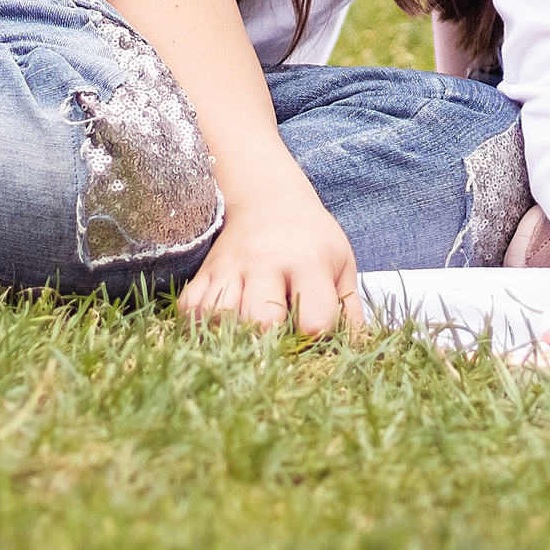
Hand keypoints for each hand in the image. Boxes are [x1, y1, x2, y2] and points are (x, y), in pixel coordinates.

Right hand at [177, 181, 364, 334]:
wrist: (269, 200)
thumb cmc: (312, 238)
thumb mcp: (341, 263)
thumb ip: (349, 309)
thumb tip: (359, 350)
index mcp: (307, 261)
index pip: (315, 313)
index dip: (317, 336)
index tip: (316, 339)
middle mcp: (264, 262)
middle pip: (259, 318)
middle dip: (269, 342)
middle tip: (276, 348)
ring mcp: (230, 267)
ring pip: (217, 315)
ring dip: (230, 336)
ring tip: (245, 341)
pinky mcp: (205, 272)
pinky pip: (190, 307)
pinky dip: (197, 326)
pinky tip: (216, 331)